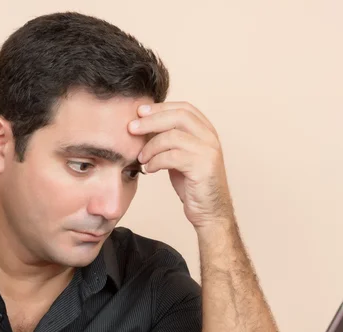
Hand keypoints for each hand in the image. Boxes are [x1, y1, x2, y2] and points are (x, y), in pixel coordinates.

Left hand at [129, 102, 233, 228]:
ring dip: (150, 146)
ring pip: (172, 136)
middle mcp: (210, 138)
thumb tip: (144, 128)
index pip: (183, 108)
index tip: (139, 112)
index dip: (160, 108)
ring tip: (141, 158)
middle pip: (178, 116)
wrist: (210, 212)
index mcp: (206, 131)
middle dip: (151, 120)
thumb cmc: (193, 186)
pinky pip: (172, 157)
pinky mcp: (203, 168)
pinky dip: (155, 161)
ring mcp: (208, 152)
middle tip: (131, 128)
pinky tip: (149, 169)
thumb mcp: (180, 158)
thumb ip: (170, 142)